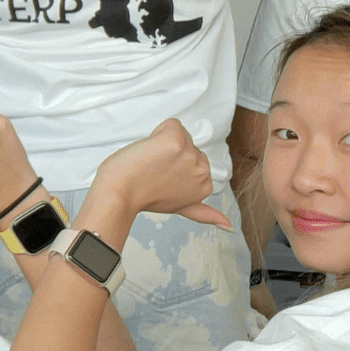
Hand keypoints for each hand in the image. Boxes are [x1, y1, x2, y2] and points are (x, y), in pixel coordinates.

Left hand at [89, 118, 229, 226]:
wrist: (120, 192)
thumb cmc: (143, 197)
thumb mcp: (180, 207)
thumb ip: (204, 213)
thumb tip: (229, 226)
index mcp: (205, 184)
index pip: (193, 159)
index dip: (175, 165)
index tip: (164, 178)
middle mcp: (203, 170)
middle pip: (188, 145)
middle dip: (170, 154)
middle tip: (155, 171)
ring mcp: (190, 155)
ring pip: (179, 134)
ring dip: (161, 143)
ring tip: (150, 163)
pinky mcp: (176, 140)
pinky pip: (171, 124)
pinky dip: (157, 132)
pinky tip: (149, 150)